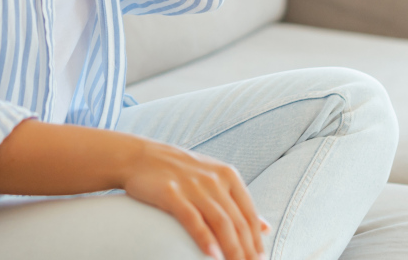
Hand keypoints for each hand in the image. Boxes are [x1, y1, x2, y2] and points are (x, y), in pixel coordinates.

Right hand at [122, 137, 270, 259]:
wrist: (141, 156)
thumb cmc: (182, 171)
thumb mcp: (215, 179)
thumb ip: (240, 203)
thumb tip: (265, 227)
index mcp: (229, 176)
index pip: (249, 215)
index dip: (256, 241)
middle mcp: (214, 180)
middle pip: (237, 222)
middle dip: (246, 251)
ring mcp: (193, 186)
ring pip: (220, 222)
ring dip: (232, 249)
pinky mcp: (171, 193)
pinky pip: (192, 218)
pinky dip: (204, 237)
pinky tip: (212, 254)